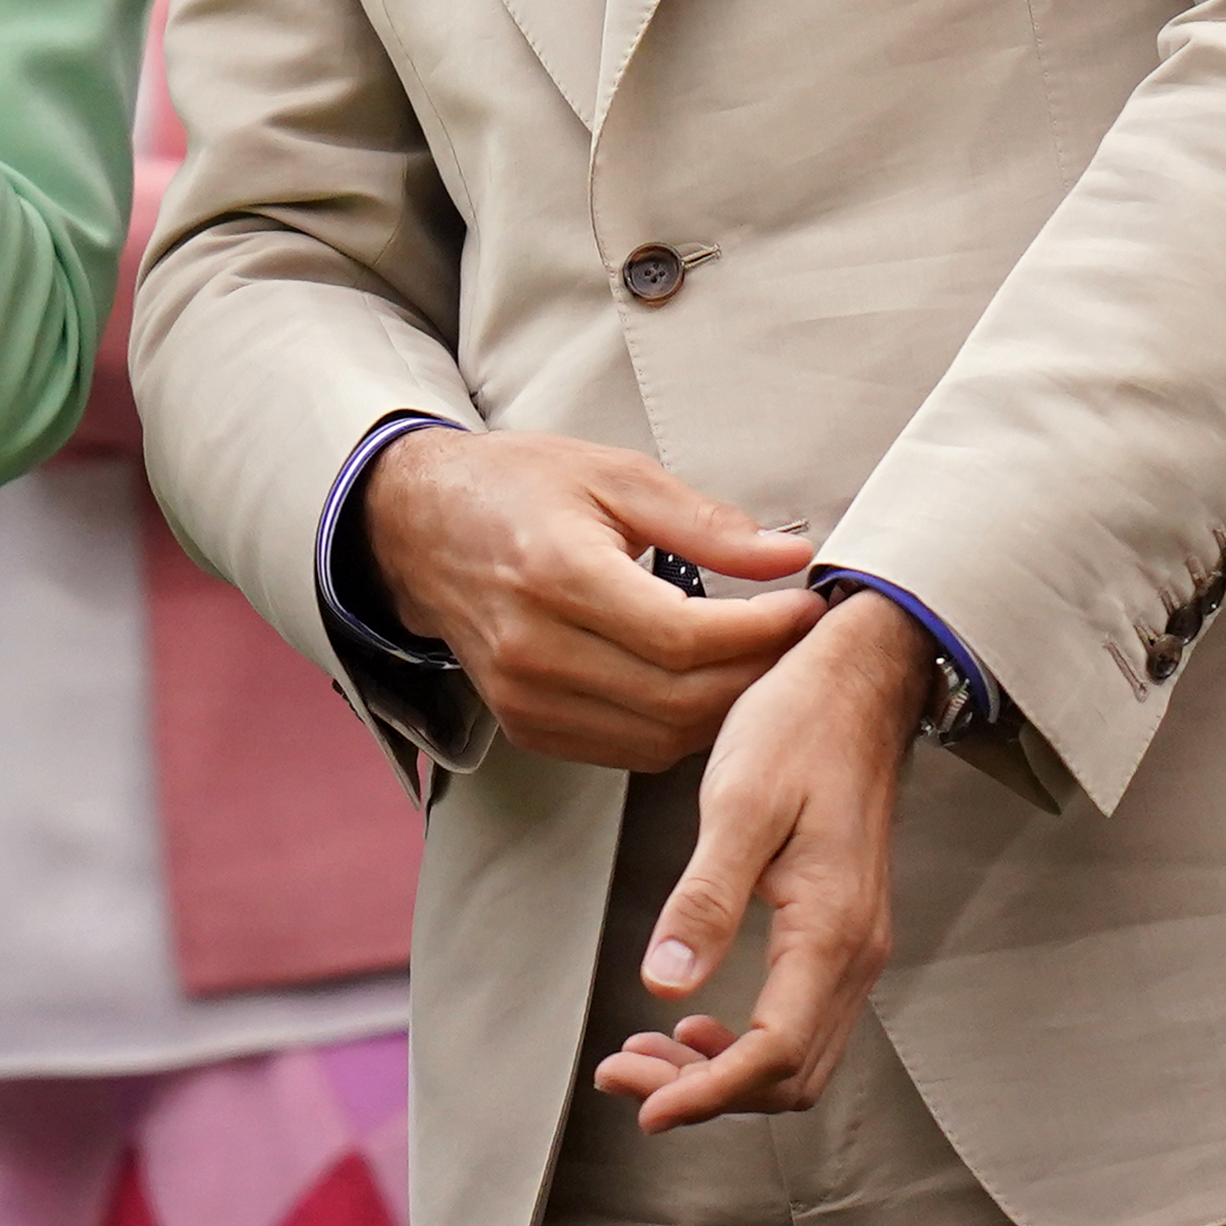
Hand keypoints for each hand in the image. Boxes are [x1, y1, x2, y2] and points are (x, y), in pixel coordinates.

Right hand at [358, 428, 822, 769]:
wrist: (419, 528)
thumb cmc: (514, 489)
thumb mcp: (612, 475)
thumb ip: (705, 521)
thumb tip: (789, 555)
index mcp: (558, 574)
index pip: (683, 636)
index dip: (760, 632)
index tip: (805, 608)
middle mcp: (535, 649)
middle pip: (679, 697)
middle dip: (756, 674)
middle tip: (797, 639)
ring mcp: (526, 698)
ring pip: (661, 738)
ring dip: (725, 709)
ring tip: (760, 662)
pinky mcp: (527, 727)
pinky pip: (629, 750)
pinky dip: (680, 728)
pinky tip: (704, 685)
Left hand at [590, 591, 932, 1128]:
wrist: (858, 676)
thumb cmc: (800, 725)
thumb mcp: (739, 803)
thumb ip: (705, 898)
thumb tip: (665, 985)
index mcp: (832, 930)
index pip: (773, 1055)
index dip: (707, 1095)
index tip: (642, 1105)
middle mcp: (856, 952)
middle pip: (788, 1075)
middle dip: (706, 1094)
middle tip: (623, 1076)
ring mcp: (856, 943)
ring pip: (797, 1056)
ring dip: (723, 1074)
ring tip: (645, 1056)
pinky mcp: (842, 927)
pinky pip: (802, 1019)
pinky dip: (747, 1043)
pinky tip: (695, 1020)